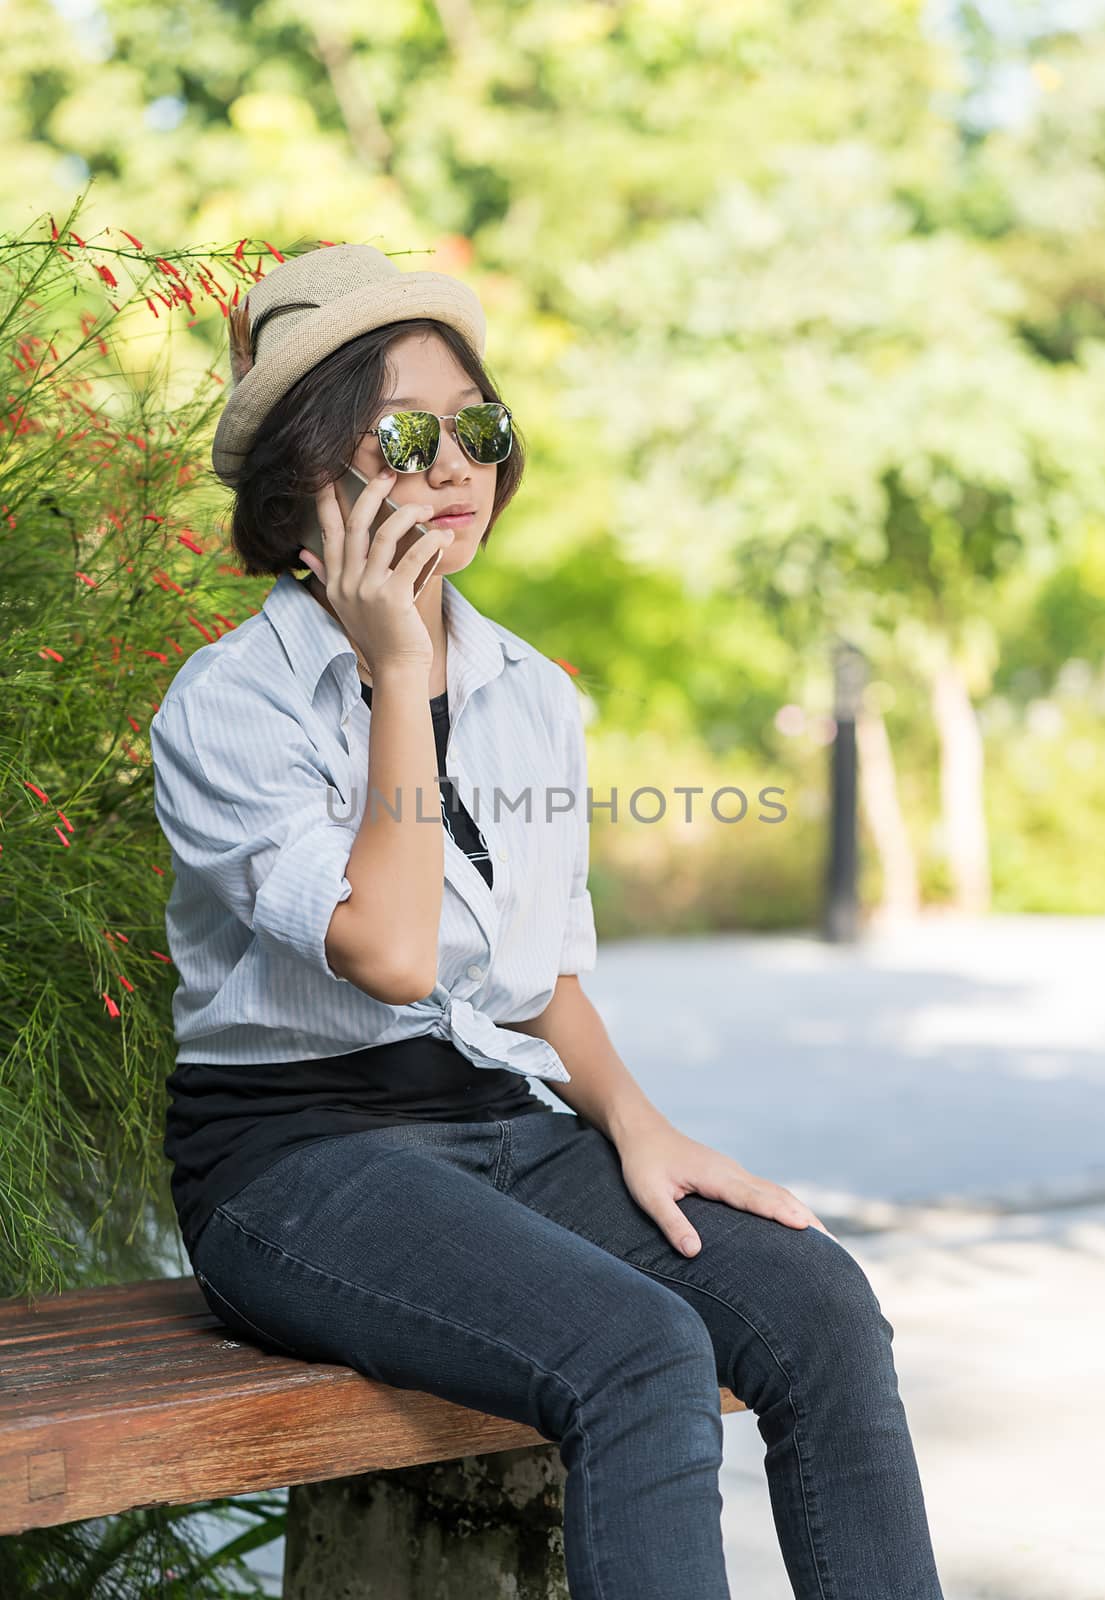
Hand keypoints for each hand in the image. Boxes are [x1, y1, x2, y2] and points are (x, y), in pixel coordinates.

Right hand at [298, 467, 455, 675]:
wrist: (396, 669)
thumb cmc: (378, 635)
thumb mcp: (345, 605)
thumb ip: (327, 576)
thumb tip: (305, 554)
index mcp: (337, 580)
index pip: (328, 531)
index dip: (327, 500)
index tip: (328, 473)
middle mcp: (348, 582)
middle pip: (355, 525)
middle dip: (370, 493)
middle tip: (386, 475)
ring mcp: (368, 590)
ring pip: (384, 535)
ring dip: (407, 515)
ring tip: (426, 508)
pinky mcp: (393, 598)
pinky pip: (412, 558)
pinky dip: (429, 542)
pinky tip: (441, 537)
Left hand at [616, 1120, 836, 1256]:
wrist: (642, 1130)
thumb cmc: (643, 1163)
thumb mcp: (648, 1195)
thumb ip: (671, 1222)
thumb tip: (694, 1252)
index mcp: (715, 1176)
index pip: (753, 1198)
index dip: (780, 1214)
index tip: (807, 1228)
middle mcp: (731, 1172)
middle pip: (776, 1196)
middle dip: (804, 1219)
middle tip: (833, 1247)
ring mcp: (734, 1172)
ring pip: (775, 1192)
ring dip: (800, 1212)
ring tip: (827, 1240)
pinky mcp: (732, 1176)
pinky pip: (766, 1191)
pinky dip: (786, 1206)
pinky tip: (796, 1221)